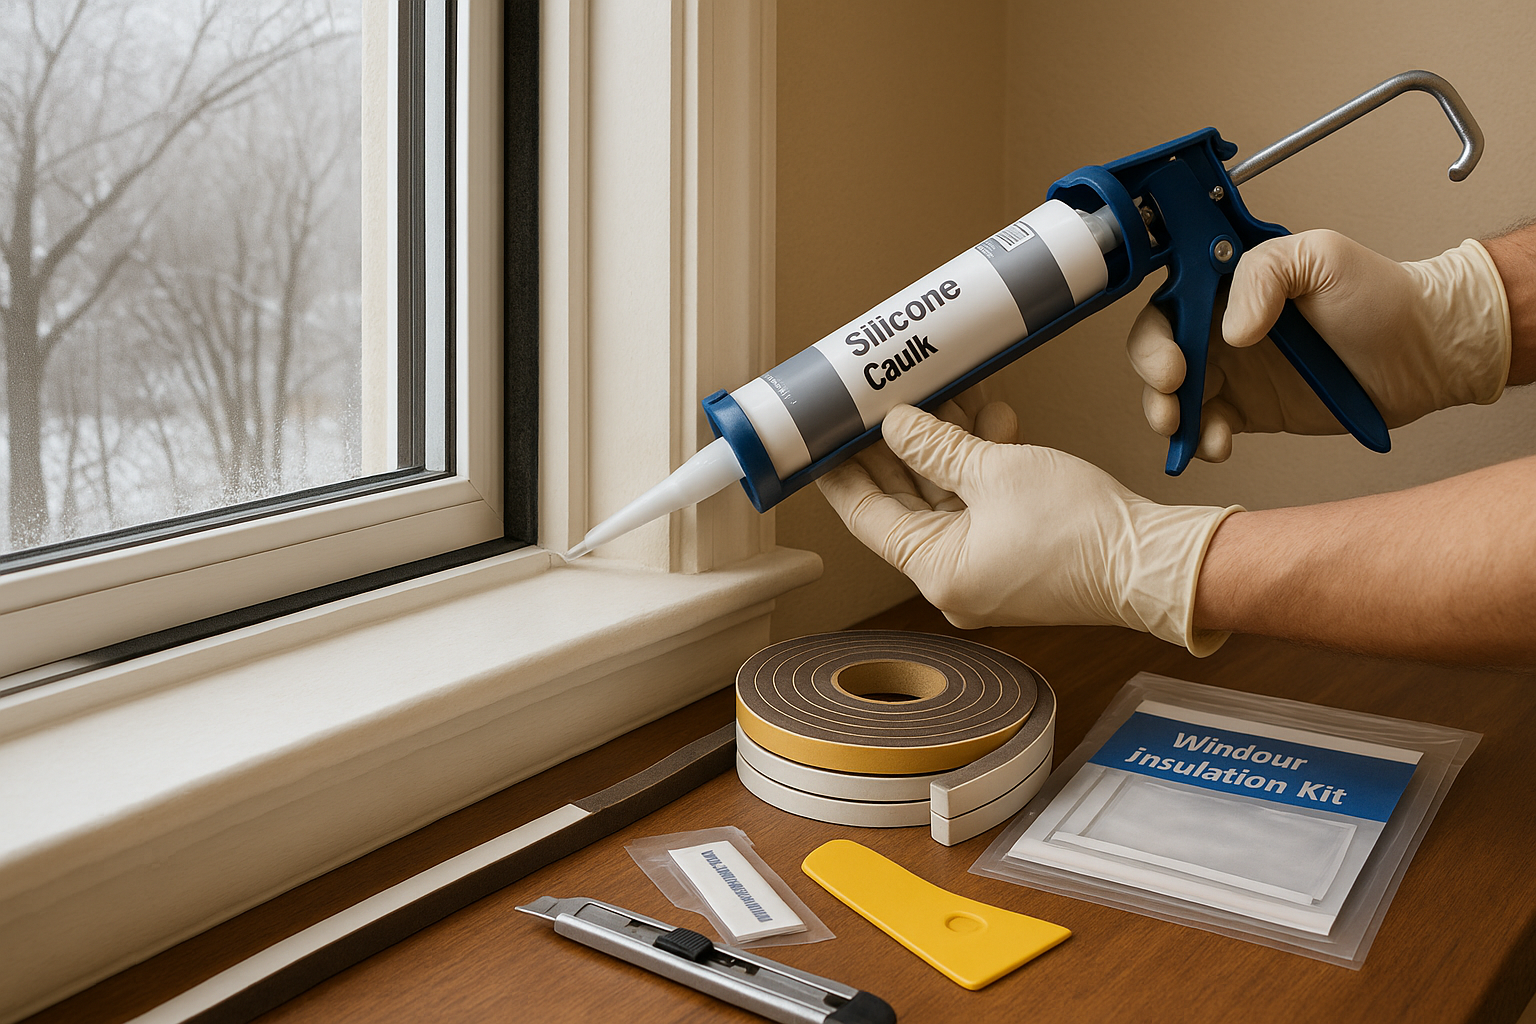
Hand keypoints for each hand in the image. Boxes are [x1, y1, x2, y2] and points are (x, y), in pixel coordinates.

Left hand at [817, 402, 1240, 654]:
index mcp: (937, 572)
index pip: (866, 515)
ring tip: (941, 395)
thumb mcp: (995, 471)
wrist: (1157, 561)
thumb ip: (937, 447)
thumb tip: (897, 426)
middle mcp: (955, 578)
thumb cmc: (1084, 531)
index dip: (842, 472)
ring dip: (944, 447)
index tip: (823, 440)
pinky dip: (979, 465)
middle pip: (905, 504)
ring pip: (947, 498)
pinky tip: (990, 420)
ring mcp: (987, 567)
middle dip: (896, 448)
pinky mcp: (1017, 553)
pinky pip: (981, 504)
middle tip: (875, 404)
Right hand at [1127, 230, 1510, 461]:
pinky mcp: (1248, 410)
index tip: (1174, 361)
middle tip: (1173, 396)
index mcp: (1228, 284)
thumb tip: (1230, 331)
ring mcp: (1232, 371)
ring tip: (1186, 429)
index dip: (1158, 335)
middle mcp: (1222, 326)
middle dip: (1154, 380)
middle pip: (1157, 352)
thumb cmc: (1381, 294)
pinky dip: (1202, 440)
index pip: (1169, 304)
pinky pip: (1206, 426)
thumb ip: (1265, 273)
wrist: (1424, 353)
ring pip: (1174, 395)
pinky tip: (1219, 444)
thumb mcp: (1322, 257)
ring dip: (1169, 415)